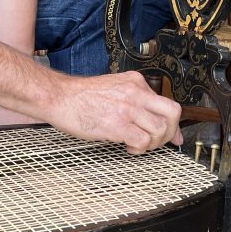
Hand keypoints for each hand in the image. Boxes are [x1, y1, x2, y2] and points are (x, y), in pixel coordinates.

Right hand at [48, 71, 182, 153]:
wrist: (58, 97)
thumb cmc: (78, 97)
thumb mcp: (111, 90)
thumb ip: (133, 103)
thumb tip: (147, 121)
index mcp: (134, 82)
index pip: (166, 102)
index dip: (172, 123)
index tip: (171, 135)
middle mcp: (135, 93)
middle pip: (173, 112)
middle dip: (169, 132)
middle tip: (157, 141)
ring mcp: (127, 108)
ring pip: (160, 129)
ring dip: (153, 143)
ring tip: (138, 145)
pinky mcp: (117, 124)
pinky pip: (143, 141)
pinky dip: (139, 149)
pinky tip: (128, 147)